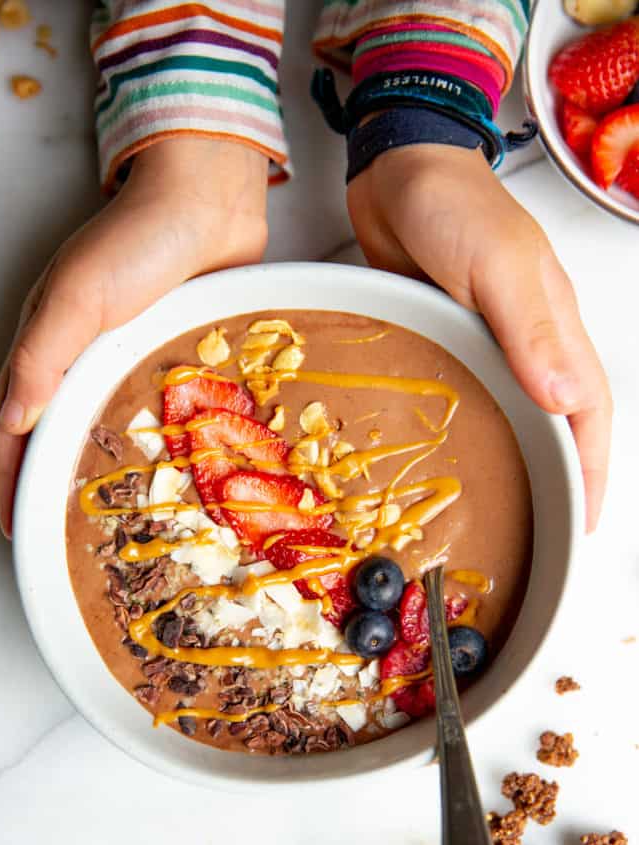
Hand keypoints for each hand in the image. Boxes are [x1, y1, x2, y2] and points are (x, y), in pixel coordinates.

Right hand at [0, 137, 268, 537]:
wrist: (208, 201)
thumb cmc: (138, 239)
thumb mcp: (78, 297)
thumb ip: (42, 358)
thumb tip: (13, 423)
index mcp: (48, 344)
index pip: (17, 425)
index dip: (12, 478)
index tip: (16, 528)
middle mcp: (84, 356)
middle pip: (58, 433)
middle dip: (53, 484)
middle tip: (64, 536)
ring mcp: (129, 356)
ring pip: (106, 426)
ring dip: (104, 470)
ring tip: (116, 519)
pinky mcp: (170, 354)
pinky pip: (156, 411)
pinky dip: (153, 445)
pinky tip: (170, 473)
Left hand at [347, 143, 611, 531]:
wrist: (397, 169)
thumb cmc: (454, 205)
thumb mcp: (499, 264)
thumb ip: (530, 329)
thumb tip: (564, 402)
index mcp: (555, 326)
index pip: (590, 412)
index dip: (590, 470)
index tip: (583, 522)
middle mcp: (529, 341)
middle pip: (559, 422)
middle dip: (560, 478)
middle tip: (543, 531)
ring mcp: (489, 342)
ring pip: (516, 413)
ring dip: (518, 458)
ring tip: (503, 507)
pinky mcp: (450, 338)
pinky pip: (472, 394)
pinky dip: (475, 428)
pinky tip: (456, 452)